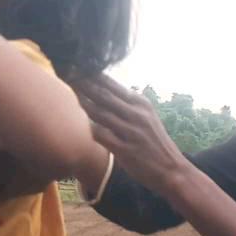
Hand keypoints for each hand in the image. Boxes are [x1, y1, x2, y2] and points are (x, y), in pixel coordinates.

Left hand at [76, 74, 186, 195]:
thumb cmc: (154, 143)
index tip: (73, 66)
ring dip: (82, 103)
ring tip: (65, 95)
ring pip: (100, 113)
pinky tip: (76, 125)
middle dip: (81, 83)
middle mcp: (136, 114)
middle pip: (103, 94)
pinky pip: (102, 135)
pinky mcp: (126, 150)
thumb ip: (128, 104)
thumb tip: (106, 89)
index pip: (111, 84)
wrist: (172, 169)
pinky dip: (90, 129)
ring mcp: (131, 132)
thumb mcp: (147, 117)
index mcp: (140, 103)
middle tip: (63, 73)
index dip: (90, 75)